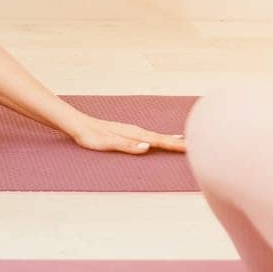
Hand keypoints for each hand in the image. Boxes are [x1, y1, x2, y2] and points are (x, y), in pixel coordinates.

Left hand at [65, 111, 184, 155]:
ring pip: (155, 136)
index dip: (174, 145)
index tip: (190, 148)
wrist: (77, 124)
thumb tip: (147, 147)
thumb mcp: (107, 143)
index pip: (158, 141)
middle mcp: (135, 131)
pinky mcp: (126, 132)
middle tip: (195, 146)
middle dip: (177, 143)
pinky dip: (158, 138)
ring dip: (169, 140)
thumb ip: (127, 145)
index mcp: (134, 134)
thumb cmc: (90, 135)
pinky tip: (158, 140)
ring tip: (182, 142)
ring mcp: (131, 131)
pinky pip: (148, 136)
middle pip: (160, 137)